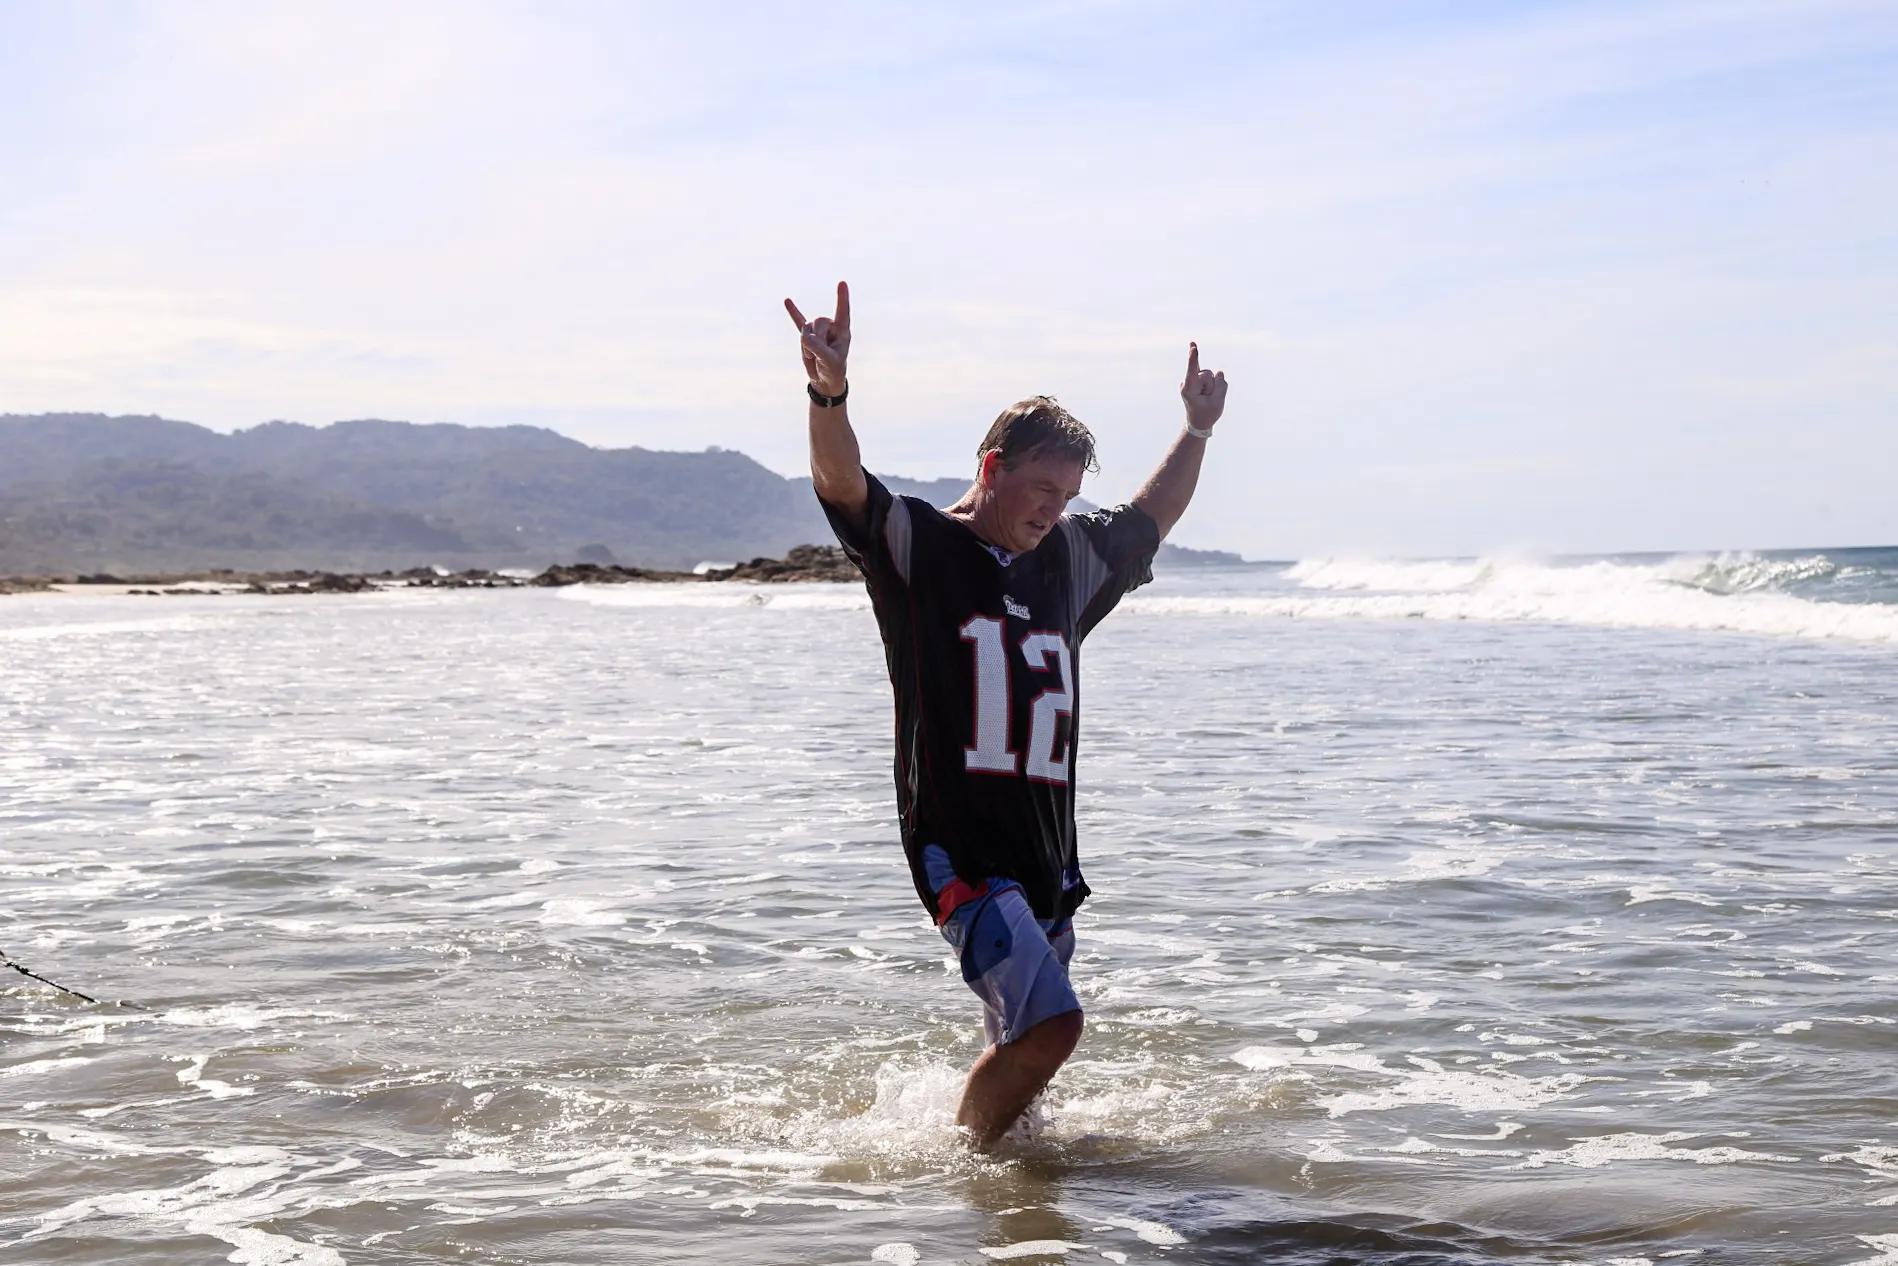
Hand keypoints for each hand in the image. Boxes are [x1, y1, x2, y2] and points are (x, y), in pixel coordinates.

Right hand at [784, 281, 850, 395]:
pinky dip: (793, 312)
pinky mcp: (807, 336)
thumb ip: (818, 347)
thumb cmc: (833, 369)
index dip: (842, 298)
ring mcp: (818, 331)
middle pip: (819, 321)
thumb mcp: (829, 360)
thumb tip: (805, 334)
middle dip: (816, 339)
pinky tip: (787, 301)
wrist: (825, 380)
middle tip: (819, 355)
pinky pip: (798, 321)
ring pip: (806, 328)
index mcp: (842, 331)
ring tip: (813, 356)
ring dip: (807, 346)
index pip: (843, 312)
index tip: (842, 283)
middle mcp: (831, 327)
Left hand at [1181, 342, 1227, 430]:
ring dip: (1213, 386)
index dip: (1194, 359)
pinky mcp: (1196, 378)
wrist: (1198, 423)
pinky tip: (1192, 344)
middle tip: (1207, 400)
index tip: (1193, 348)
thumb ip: (1221, 386)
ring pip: (1210, 375)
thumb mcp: (1218, 403)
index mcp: (1189, 389)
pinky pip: (1197, 364)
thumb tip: (1219, 373)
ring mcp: (1192, 380)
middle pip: (1208, 374)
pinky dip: (1195, 356)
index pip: (1193, 371)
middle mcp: (1188, 382)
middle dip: (1213, 386)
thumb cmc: (1206, 414)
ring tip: (1206, 397)